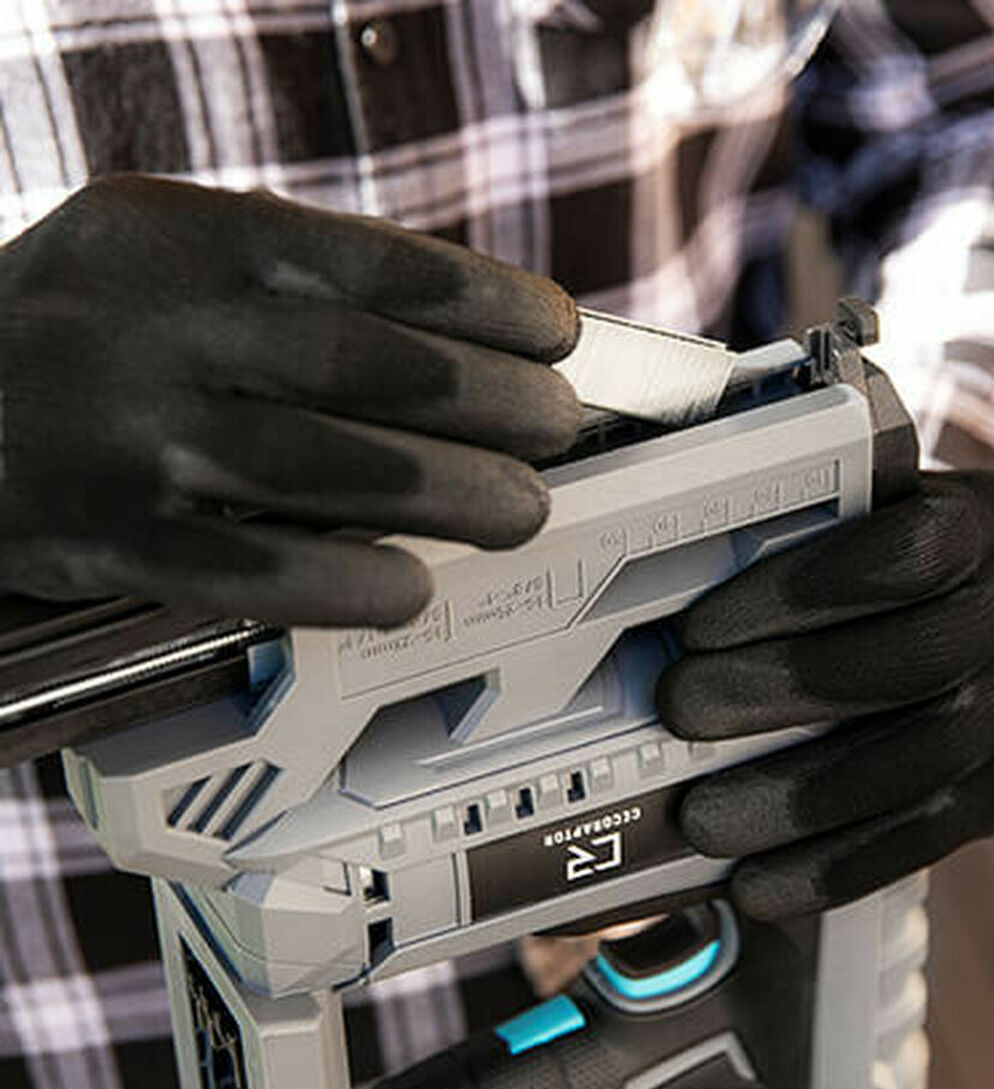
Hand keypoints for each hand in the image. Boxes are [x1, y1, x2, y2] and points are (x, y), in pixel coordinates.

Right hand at [0, 175, 580, 625]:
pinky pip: (243, 568)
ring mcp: (122, 437)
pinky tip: (411, 588)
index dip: (486, 303)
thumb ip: (284, 276)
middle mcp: (151, 329)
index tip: (555, 334)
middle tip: (557, 429)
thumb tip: (447, 328)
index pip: (369, 262)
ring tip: (522, 508)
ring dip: (448, 495)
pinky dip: (342, 582)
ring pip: (323, 470)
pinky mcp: (100, 538)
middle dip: (491, 404)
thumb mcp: (160, 254)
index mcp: (179, 238)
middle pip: (367, 369)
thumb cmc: (78, 328)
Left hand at [657, 472, 993, 919]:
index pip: (901, 556)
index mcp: (991, 528)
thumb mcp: (888, 509)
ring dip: (797, 801)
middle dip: (779, 692)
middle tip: (683, 709)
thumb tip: (686, 582)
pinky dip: (835, 867)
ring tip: (705, 817)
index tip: (702, 625)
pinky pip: (926, 839)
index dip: (796, 594)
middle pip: (910, 664)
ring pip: (917, 768)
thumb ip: (816, 532)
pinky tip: (763, 884)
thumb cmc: (921, 553)